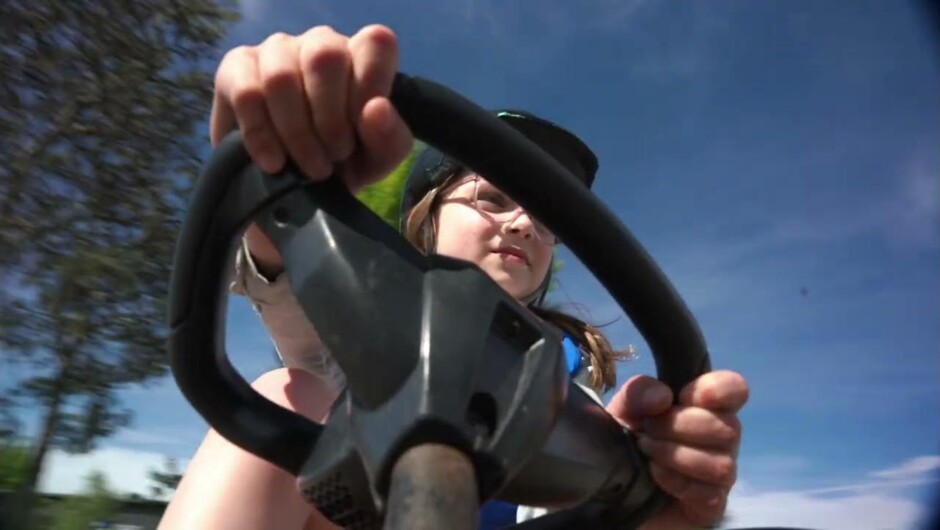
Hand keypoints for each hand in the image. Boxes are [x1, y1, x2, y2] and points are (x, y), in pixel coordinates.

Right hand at [211, 25, 413, 273]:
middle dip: (330, 120)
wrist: (294, 186)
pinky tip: (274, 163)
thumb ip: (389, 137)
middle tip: (334, 158)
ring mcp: (277, 50)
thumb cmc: (345, 161)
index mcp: (362, 55)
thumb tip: (376, 108)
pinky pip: (246, 93)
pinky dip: (261, 136)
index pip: (375, 43)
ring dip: (296, 133)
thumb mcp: (378, 159)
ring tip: (308, 167)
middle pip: (325, 57)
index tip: (363, 131)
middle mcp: (320, 43)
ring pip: (281, 77)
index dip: (371, 86)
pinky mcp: (237, 67)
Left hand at [606, 370, 748, 528]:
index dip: (718, 388)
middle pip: (728, 427)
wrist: (615, 488)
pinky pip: (708, 493)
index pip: (735, 389)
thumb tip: (663, 396)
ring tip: (647, 451)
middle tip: (647, 429)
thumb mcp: (624, 410)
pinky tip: (655, 474)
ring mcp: (720, 473)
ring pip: (721, 463)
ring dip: (676, 454)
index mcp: (706, 407)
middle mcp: (721, 438)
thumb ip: (639, 393)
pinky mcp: (712, 505)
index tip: (684, 396)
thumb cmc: (627, 441)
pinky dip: (676, 481)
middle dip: (679, 425)